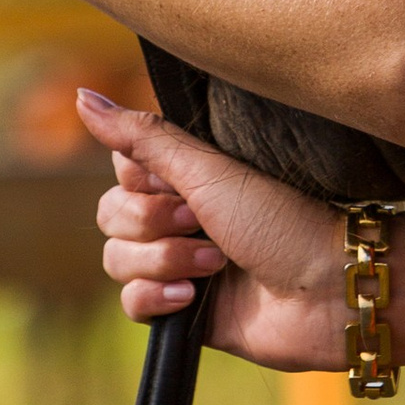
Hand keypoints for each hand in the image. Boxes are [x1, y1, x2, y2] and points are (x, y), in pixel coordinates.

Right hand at [81, 89, 344, 369]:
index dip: (141, 180)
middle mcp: (178, 216)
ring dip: (163, 260)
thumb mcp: (207, 168)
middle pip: (110, 216)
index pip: (121, 170)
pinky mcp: (182, 309)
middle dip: (151, 224)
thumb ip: (141, 136)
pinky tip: (191, 297)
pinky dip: (156, 298)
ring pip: (117, 260)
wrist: (323, 289)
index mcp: (187, 176)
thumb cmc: (280, 218)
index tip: (180, 183)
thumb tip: (81, 96)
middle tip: (201, 224)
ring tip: (215, 264)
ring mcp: (179, 264)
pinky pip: (131, 303)